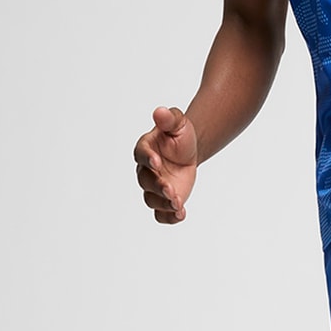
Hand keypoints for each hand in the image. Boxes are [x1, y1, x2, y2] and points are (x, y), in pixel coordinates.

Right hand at [134, 106, 199, 223]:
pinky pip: (160, 214)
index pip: (141, 155)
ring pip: (151, 200)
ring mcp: (153, 187)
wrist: (188, 152)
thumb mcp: (178, 123)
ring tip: (178, 204)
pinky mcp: (163, 200)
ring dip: (163, 204)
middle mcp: (146, 170)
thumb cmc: (179, 135)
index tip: (157, 162)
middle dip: (158, 186)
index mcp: (145, 149)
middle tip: (171, 190)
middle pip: (146, 181)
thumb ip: (169, 119)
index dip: (148, 159)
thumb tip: (159, 112)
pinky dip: (168, 218)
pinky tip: (180, 215)